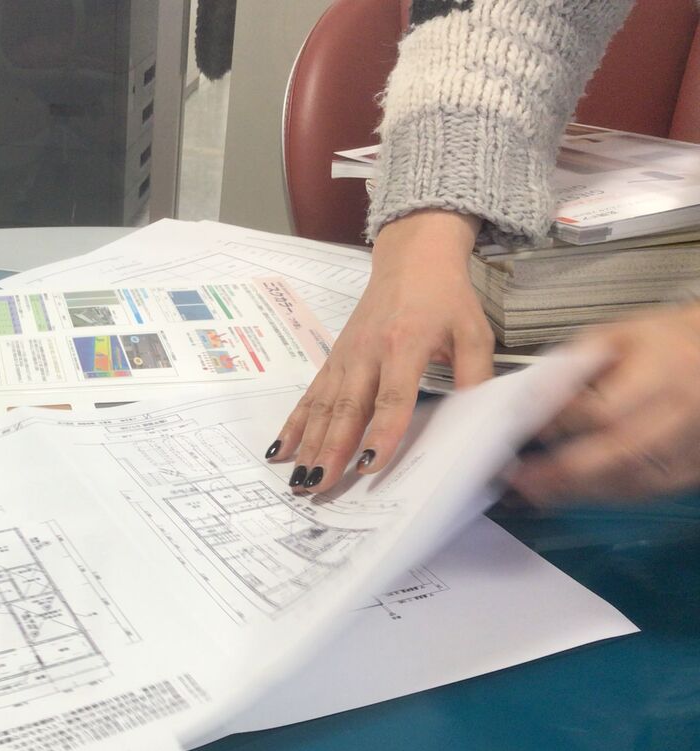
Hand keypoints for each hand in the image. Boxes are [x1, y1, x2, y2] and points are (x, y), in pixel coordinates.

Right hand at [267, 210, 494, 492]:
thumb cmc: (445, 296)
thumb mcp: (473, 331)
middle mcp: (368, 353)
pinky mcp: (333, 359)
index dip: (382, 432)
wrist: (412, 257)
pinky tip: (281, 449)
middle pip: (347, 409)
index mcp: (405, 344)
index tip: (371, 464)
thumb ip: (474, 375)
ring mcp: (345, 357)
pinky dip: (294, 425)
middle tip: (319, 485)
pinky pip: (310, 397)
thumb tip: (477, 420)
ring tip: (299, 479)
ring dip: (310, 446)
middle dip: (331, 450)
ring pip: (324, 408)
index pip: (392, 397)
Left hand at [511, 304, 699, 503]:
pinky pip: (649, 490)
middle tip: (520, 480)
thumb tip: (531, 396)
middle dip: (562, 472)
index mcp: (664, 370)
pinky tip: (577, 492)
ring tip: (538, 492)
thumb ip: (574, 363)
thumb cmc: (664, 341)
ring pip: (634, 480)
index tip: (526, 430)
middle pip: (619, 453)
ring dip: (581, 491)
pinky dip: (608, 494)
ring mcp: (694, 442)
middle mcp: (683, 410)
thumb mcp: (617, 335)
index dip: (561, 425)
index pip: (604, 410)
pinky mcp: (695, 465)